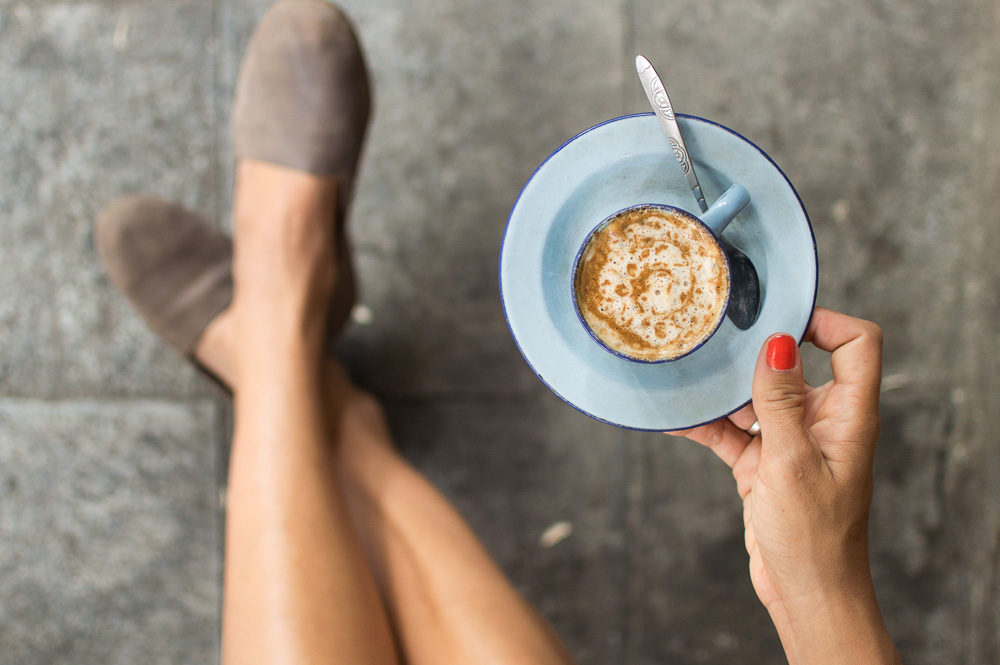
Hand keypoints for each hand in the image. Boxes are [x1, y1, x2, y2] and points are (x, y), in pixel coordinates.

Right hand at [671, 308, 899, 663]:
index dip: (824, 321)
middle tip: (717, 334)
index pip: (855, 344)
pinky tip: (672, 416)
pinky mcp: (763, 463)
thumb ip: (781, 401)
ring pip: (754, 397)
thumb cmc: (814, 537)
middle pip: (794, 364)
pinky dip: (704, 424)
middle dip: (755, 350)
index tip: (777, 317)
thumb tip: (778, 343)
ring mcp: (790, 441)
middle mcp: (822, 421)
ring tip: (686, 370)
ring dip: (722, 389)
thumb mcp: (793, 462)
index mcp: (847, 414)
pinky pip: (730, 431)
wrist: (805, 593)